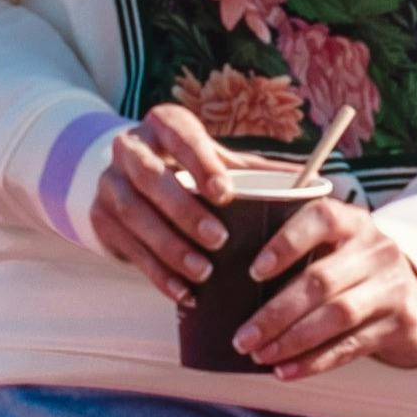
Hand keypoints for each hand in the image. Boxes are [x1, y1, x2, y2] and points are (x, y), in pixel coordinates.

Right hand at [83, 103, 252, 304]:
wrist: (130, 177)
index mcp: (164, 125)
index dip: (201, 163)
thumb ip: (258, 172)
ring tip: (203, 271)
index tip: (225, 192)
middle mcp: (131, 148)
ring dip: (169, 246)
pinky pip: (128, 247)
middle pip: (151, 176)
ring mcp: (110, 183)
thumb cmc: (189, 169)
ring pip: (133, 214)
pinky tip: (183, 291)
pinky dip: (156, 272)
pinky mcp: (100, 218)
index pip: (180, 136)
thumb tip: (315, 186)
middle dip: (183, 209)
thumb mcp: (217, 161)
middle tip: (218, 239)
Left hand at [236, 193, 416, 378]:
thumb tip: (231, 285)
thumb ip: (298, 256)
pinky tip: (286, 370)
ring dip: (292, 340)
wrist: (412, 303)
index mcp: (354, 222)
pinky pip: (351, 345)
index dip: (286, 243)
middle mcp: (377, 250)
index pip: (322, 219)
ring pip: (336, 315)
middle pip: (321, 280)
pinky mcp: (401, 323)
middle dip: (276, 313)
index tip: (253, 271)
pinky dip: (314, 361)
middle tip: (243, 338)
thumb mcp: (335, 251)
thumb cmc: (352, 274)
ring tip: (260, 355)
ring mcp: (393, 286)